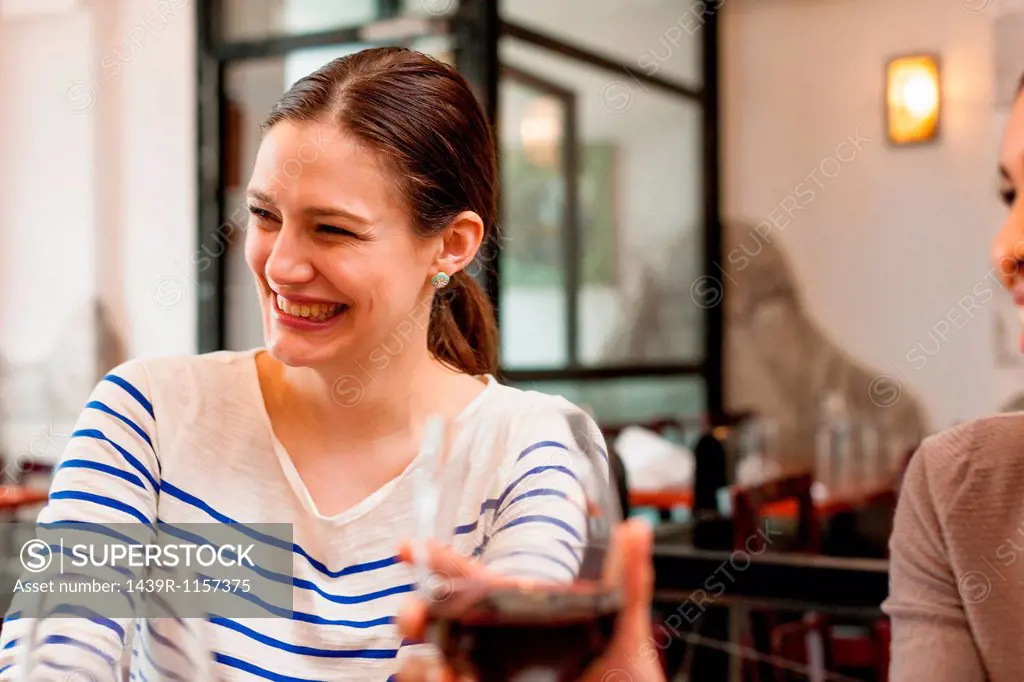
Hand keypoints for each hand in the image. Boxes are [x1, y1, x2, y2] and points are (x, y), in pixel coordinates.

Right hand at [395, 517, 664, 681]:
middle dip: (417, 614)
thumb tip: (638, 528)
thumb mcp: (624, 636)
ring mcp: (482, 676)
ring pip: (430, 664)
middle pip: (439, 622)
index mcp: (520, 615)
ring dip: (421, 663)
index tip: (407, 547)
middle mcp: (493, 647)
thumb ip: (627, 584)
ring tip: (438, 670)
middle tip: (412, 616)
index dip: (437, 562)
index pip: (471, 583)